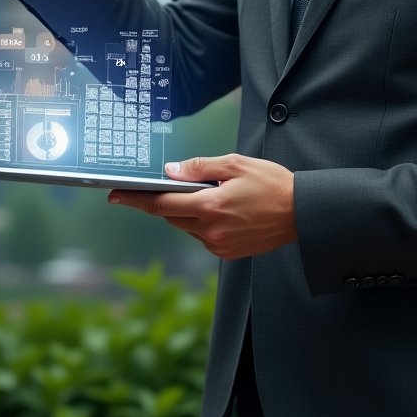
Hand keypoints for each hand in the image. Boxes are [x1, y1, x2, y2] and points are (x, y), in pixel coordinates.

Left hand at [108, 154, 296, 260]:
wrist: (300, 213)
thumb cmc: (271, 183)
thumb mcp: (235, 164)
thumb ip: (200, 168)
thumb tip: (171, 171)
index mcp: (210, 206)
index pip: (161, 203)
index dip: (136, 199)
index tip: (116, 195)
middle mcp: (210, 230)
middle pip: (170, 215)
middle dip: (165, 200)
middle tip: (170, 183)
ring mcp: (218, 245)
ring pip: (186, 226)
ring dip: (186, 210)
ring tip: (210, 193)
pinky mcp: (227, 253)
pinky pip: (202, 235)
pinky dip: (202, 221)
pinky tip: (221, 209)